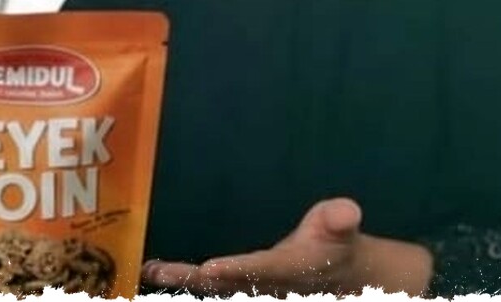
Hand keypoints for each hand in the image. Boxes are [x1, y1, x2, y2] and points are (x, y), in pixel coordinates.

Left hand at [142, 198, 368, 297]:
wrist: (339, 278)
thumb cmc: (335, 245)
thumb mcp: (341, 229)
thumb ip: (339, 219)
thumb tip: (348, 210)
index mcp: (291, 270)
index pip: (262, 270)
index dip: (236, 271)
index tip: (210, 269)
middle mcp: (267, 287)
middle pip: (228, 288)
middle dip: (197, 282)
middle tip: (164, 273)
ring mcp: (251, 290)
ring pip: (215, 290)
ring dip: (184, 282)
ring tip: (153, 270)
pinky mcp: (238, 288)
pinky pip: (209, 287)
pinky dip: (184, 280)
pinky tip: (155, 271)